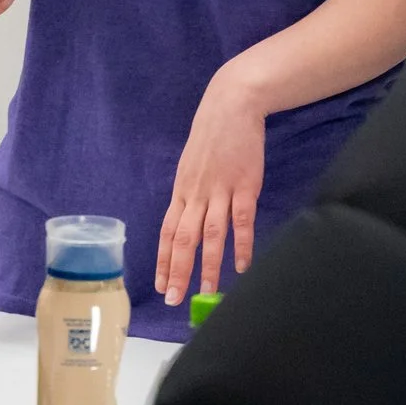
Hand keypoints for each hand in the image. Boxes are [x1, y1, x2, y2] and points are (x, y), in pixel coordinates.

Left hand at [155, 63, 267, 306]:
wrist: (231, 105)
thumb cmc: (212, 135)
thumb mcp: (192, 165)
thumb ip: (191, 193)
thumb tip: (188, 218)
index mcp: (182, 190)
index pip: (167, 232)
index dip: (163, 260)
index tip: (160, 285)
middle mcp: (196, 194)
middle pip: (183, 239)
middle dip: (178, 271)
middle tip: (174, 299)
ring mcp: (220, 190)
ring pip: (210, 235)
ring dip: (208, 266)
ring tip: (207, 293)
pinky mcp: (245, 185)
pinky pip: (242, 220)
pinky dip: (241, 244)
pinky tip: (242, 265)